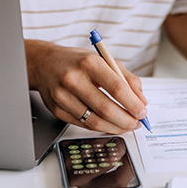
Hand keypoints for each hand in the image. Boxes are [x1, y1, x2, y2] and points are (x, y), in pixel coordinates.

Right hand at [27, 40, 147, 133]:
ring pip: (94, 121)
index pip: (116, 88)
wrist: (44, 64)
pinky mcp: (57, 110)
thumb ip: (126, 78)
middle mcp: (74, 79)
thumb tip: (141, 100)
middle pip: (106, 108)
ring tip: (126, 126)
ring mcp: (63, 97)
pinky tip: (109, 124)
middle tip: (136, 123)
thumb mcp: (104, 60)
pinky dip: (100, 127)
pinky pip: (83, 125)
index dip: (133, 103)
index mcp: (89, 63)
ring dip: (115, 127)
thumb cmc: (78, 61)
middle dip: (126, 120)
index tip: (142, 111)